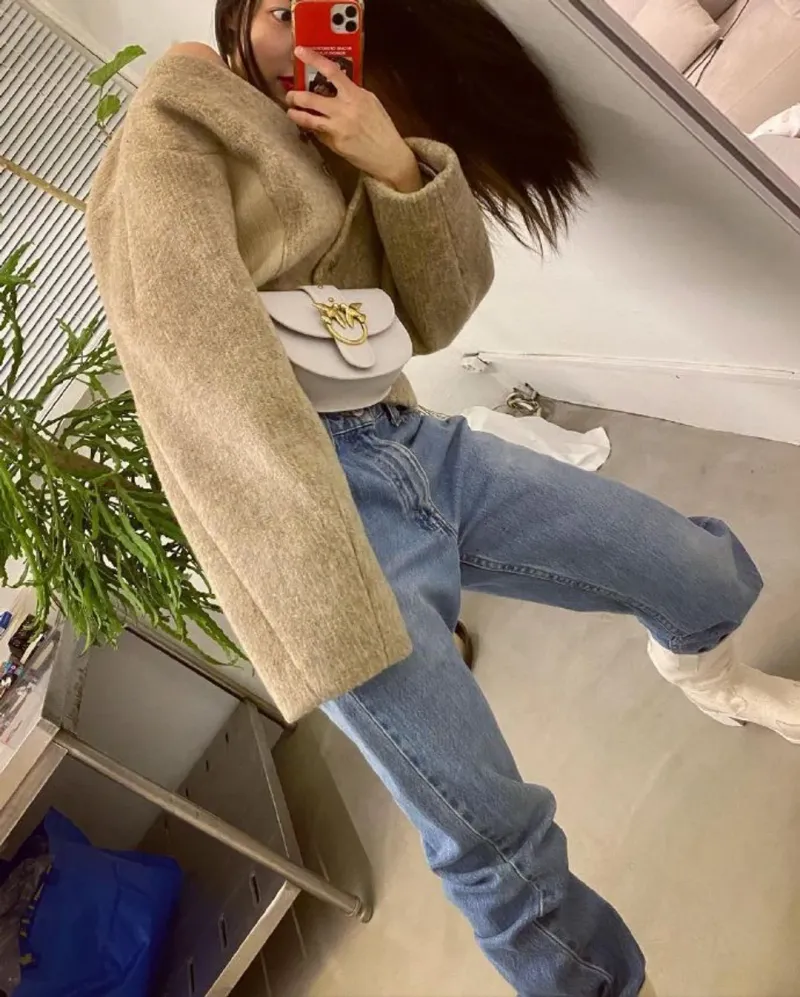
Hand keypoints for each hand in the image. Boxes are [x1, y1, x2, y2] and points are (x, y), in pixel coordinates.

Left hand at [287, 47, 422, 192]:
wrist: (388, 155)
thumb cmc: (382, 127)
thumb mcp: (371, 102)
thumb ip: (353, 93)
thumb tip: (336, 86)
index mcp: (355, 95)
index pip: (331, 71)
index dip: (313, 59)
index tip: (299, 52)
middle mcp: (343, 110)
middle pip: (310, 98)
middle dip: (295, 96)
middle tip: (291, 95)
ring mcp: (337, 128)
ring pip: (308, 118)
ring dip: (296, 114)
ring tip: (291, 112)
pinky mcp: (334, 144)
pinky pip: (319, 133)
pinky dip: (314, 129)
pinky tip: (312, 128)